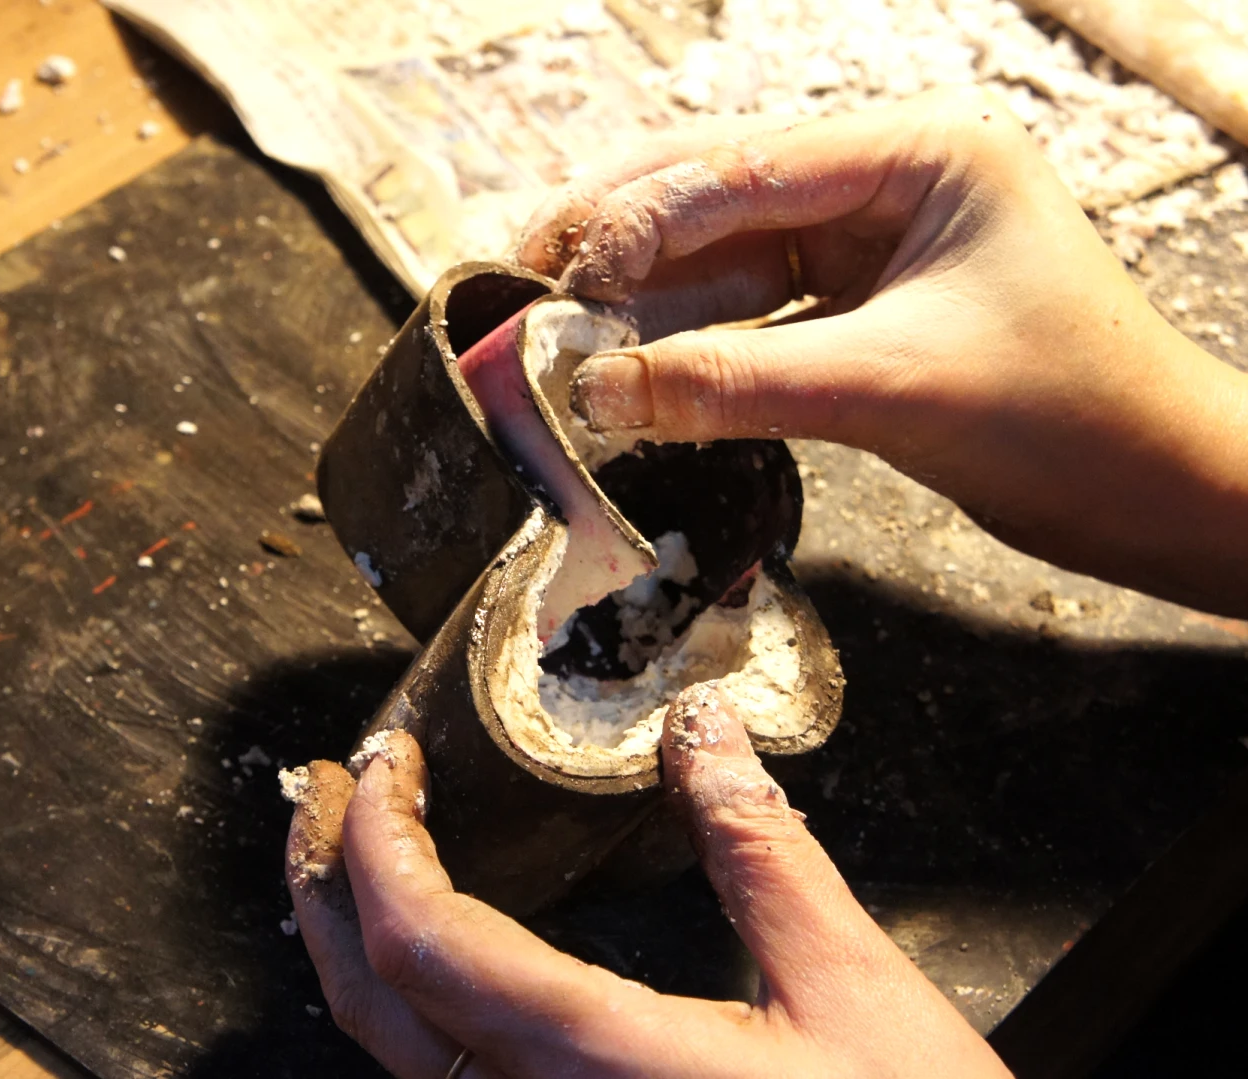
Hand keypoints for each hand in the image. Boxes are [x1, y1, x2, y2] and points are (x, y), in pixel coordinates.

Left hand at [285, 691, 1011, 1077]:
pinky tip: (439, 954)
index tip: (383, 762)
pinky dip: (412, 1000)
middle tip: (323, 792)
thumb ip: (762, 853)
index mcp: (600, 1065)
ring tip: (355, 852)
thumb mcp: (852, 993)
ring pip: (398, 1054)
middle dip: (327, 884)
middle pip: (372, 1003)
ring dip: (355, 941)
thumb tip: (706, 732)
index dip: (380, 840)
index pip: (428, 941)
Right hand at [516, 88, 1247, 618]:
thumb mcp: (889, 388)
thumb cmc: (1069, 416)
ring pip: (728, 263)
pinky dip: (693, 348)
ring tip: (561, 336)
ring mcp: (872, 251)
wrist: (1153, 494)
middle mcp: (887, 186)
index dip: (640, 217)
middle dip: (624, 240)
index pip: (743, 167)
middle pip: (720, 196)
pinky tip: (631, 369)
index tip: (557, 272)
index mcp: (918, 152)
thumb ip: (735, 384)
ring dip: (649, 302)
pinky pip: (754, 320)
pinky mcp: (862, 316)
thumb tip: (598, 395)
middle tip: (527, 278)